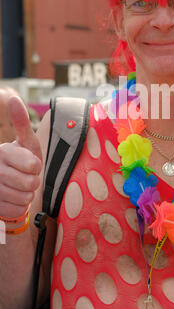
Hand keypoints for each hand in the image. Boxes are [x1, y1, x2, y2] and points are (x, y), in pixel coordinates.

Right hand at [0, 96, 42, 217]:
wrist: (10, 186)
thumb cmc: (22, 161)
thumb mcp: (26, 142)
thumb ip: (21, 122)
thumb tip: (13, 98)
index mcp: (2, 152)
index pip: (32, 165)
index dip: (36, 167)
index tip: (30, 164)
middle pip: (30, 183)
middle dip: (33, 182)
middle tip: (26, 177)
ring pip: (24, 198)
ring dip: (27, 194)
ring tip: (19, 187)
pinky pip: (18, 210)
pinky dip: (20, 206)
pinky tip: (13, 198)